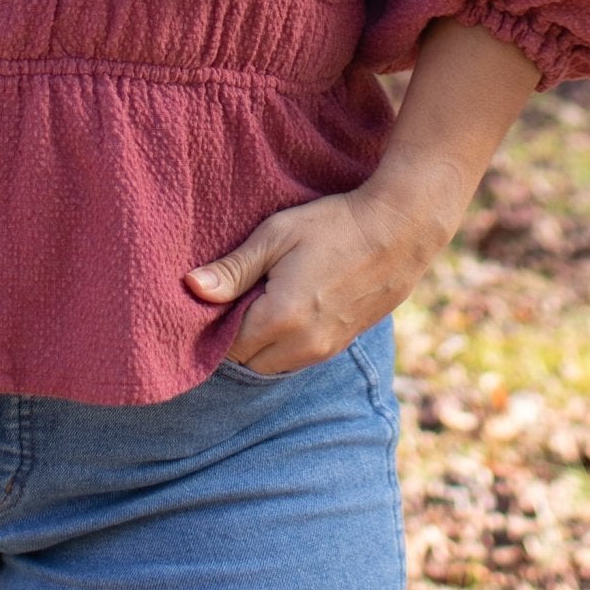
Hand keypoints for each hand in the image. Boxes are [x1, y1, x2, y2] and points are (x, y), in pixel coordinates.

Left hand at [184, 170, 452, 376]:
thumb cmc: (333, 225)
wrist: (398, 232)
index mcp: (282, 318)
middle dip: (236, 336)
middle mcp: (303, 345)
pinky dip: (284, 343)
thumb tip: (191, 288)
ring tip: (265, 297)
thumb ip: (233, 269)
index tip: (216, 295)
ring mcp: (325, 350)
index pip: (228, 345)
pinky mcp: (340, 346)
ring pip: (272, 364)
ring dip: (260, 341)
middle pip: (248, 361)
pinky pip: (297, 358)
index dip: (216, 322)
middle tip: (239, 294)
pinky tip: (289, 306)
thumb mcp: (276, 235)